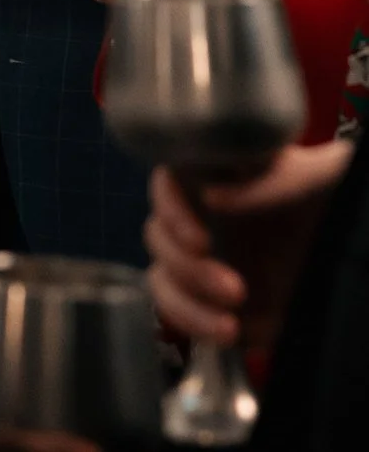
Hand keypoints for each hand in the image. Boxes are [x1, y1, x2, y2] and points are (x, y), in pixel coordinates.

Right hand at [146, 142, 353, 348]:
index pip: (167, 183)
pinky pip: (175, 309)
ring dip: (186, 301)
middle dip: (186, 268)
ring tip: (230, 323)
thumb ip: (274, 180)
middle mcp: (201, 217)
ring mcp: (203, 261)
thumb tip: (212, 198)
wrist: (356, 262)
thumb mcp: (322, 176)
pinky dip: (192, 322)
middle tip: (234, 288)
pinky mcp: (210, 299)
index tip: (200, 238)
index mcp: (218, 178)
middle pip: (158, 234)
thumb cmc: (337, 203)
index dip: (170, 209)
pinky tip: (228, 331)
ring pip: (161, 274)